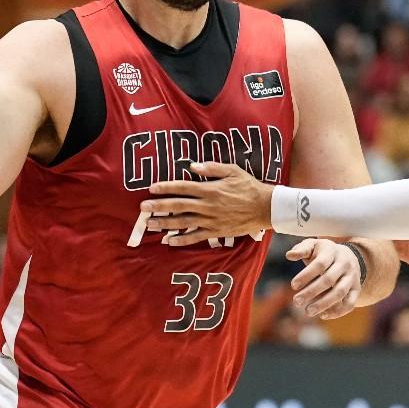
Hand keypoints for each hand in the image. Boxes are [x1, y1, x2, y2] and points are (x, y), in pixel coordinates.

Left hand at [140, 162, 273, 245]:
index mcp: (210, 189)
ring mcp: (211, 220)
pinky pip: (196, 237)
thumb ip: (212, 168)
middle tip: (143, 208)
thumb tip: (192, 166)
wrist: (265, 208)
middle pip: (179, 205)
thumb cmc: (249, 186)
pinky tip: (170, 241)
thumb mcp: (233, 170)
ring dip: (165, 223)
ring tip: (150, 224)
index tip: (152, 188)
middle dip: (159, 206)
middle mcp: (208, 205)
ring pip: (183, 222)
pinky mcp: (216, 231)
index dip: (166, 187)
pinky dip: (182, 239)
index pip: (183, 187)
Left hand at [287, 239, 361, 319]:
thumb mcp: (313, 245)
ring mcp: (352, 277)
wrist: (348, 256)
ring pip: (340, 292)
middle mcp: (344, 264)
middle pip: (329, 279)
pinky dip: (338, 311)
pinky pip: (350, 302)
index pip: (319, 264)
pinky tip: (323, 315)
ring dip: (323, 304)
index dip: (306, 275)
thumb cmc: (324, 253)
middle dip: (311, 292)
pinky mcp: (356, 289)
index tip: (293, 285)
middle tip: (296, 301)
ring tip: (308, 311)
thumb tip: (289, 255)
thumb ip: (301, 249)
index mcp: (332, 251)